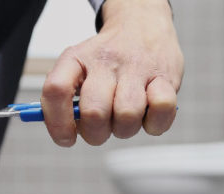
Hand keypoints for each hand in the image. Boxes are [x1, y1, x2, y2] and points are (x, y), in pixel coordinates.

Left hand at [41, 0, 183, 145]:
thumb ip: (65, 99)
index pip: (57, 90)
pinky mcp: (166, 77)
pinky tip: (150, 111)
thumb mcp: (78, 67)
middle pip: (94, 113)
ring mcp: (137, 68)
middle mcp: (105, 61)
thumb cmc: (108, 59)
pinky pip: (162, 109)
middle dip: (97, 134)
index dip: (58, 123)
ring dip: (126, 128)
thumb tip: (64, 133)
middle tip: (103, 128)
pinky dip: (155, 121)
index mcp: (77, 58)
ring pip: (127, 116)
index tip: (67, 139)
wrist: (143, 23)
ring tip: (127, 117)